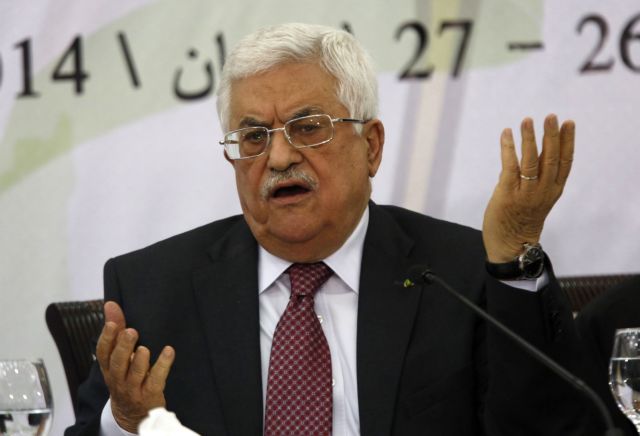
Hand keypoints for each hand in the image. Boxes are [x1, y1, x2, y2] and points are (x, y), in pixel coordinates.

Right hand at [96, 301, 174, 432]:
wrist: (131, 414)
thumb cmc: (125, 377)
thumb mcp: (117, 356)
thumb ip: (117, 330)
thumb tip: (111, 304)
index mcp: (109, 367)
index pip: (103, 353)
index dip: (106, 338)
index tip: (112, 324)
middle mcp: (118, 378)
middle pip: (117, 363)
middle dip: (123, 347)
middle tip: (131, 332)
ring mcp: (133, 388)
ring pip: (134, 374)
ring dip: (139, 361)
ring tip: (144, 349)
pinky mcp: (150, 394)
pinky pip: (156, 380)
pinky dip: (162, 366)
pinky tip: (169, 352)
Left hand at [482, 114, 574, 261]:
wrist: (510, 245)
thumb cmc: (521, 220)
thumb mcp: (536, 198)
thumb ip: (534, 177)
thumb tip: (527, 154)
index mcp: (553, 190)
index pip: (565, 162)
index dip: (568, 142)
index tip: (569, 123)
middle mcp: (543, 190)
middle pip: (551, 158)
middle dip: (552, 135)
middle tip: (551, 116)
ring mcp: (526, 192)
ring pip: (531, 160)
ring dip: (529, 138)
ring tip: (527, 120)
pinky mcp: (507, 194)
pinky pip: (510, 166)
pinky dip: (508, 148)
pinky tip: (507, 134)